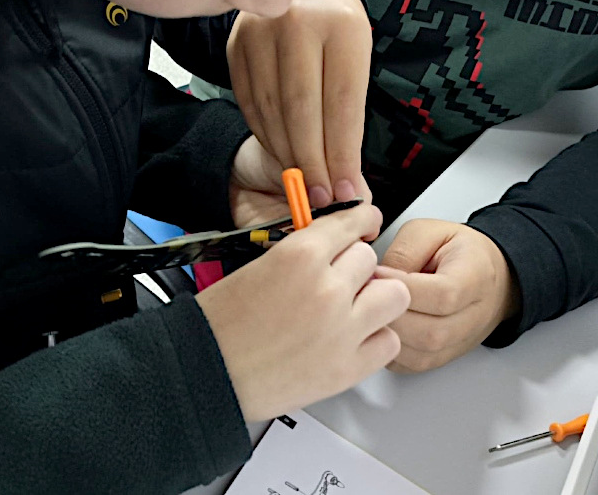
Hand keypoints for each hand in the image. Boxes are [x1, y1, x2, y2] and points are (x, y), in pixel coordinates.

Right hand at [196, 204, 408, 420]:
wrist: (204, 375)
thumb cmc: (219, 326)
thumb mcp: (258, 267)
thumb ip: (302, 255)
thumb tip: (334, 249)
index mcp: (300, 256)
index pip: (351, 222)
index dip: (359, 222)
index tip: (366, 223)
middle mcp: (328, 289)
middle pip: (370, 258)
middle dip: (355, 268)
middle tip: (338, 282)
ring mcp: (343, 329)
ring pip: (393, 295)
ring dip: (376, 299)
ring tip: (354, 311)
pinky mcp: (348, 368)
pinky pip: (389, 340)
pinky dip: (375, 339)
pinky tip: (353, 341)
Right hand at [228, 0, 372, 208]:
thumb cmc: (339, 35)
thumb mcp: (359, 63)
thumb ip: (352, 119)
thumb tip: (352, 186)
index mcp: (341, 26)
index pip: (342, 103)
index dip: (342, 152)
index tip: (346, 189)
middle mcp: (297, 22)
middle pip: (302, 109)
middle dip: (312, 162)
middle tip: (322, 198)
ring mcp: (260, 31)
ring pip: (272, 110)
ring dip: (287, 154)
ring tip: (303, 182)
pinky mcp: (236, 44)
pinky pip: (250, 103)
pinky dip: (266, 135)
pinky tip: (281, 153)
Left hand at [376, 219, 520, 372]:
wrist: (489, 276)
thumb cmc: (459, 253)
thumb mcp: (430, 232)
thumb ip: (403, 252)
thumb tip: (376, 277)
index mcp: (475, 278)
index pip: (442, 295)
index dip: (403, 288)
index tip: (376, 273)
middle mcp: (473, 317)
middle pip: (430, 333)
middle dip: (389, 315)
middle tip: (365, 295)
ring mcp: (459, 343)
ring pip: (419, 355)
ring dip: (387, 335)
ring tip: (369, 311)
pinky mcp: (441, 358)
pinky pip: (410, 366)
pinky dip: (388, 351)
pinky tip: (380, 328)